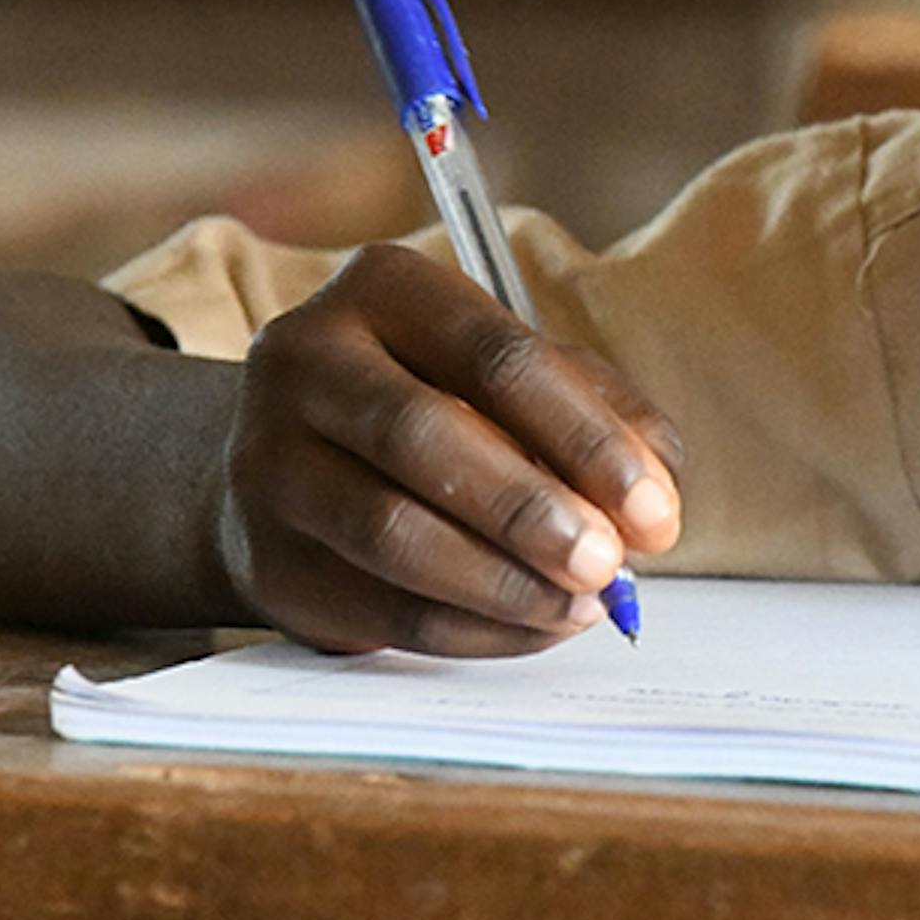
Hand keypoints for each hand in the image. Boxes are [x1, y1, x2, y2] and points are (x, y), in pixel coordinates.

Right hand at [214, 243, 682, 655]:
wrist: (291, 465)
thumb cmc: (435, 404)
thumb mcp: (521, 380)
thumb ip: (604, 416)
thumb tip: (654, 499)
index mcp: (383, 290)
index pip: (494, 356)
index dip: (583, 436)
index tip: (651, 508)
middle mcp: (305, 360)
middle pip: (423, 436)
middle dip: (530, 511)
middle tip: (607, 565)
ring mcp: (267, 461)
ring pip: (390, 532)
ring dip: (501, 582)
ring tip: (578, 606)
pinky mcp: (264, 558)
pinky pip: (375, 607)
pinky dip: (467, 628)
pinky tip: (527, 627)